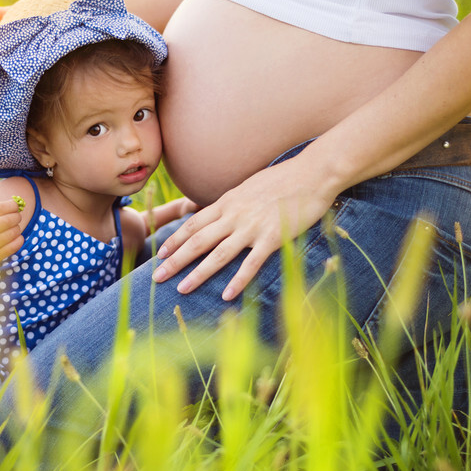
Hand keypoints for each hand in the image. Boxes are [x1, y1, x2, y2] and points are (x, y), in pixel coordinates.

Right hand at [0, 198, 24, 270]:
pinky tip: (17, 237)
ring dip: (17, 228)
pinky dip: (19, 240)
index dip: (12, 205)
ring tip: (15, 228)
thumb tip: (15, 204)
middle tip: (17, 216)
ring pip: (12, 233)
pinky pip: (13, 246)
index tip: (16, 205)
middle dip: (16, 216)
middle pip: (8, 220)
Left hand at [151, 159, 337, 300]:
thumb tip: (221, 212)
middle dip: (175, 260)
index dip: (175, 240)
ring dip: (197, 274)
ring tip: (181, 289)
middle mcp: (234, 215)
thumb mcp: (249, 186)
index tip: (160, 253)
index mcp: (227, 202)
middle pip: (197, 241)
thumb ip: (233, 202)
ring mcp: (253, 227)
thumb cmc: (284, 179)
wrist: (313, 174)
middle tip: (156, 277)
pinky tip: (225, 295)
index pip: (193, 224)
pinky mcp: (273, 238)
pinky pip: (251, 263)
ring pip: (218, 254)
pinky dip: (237, 280)